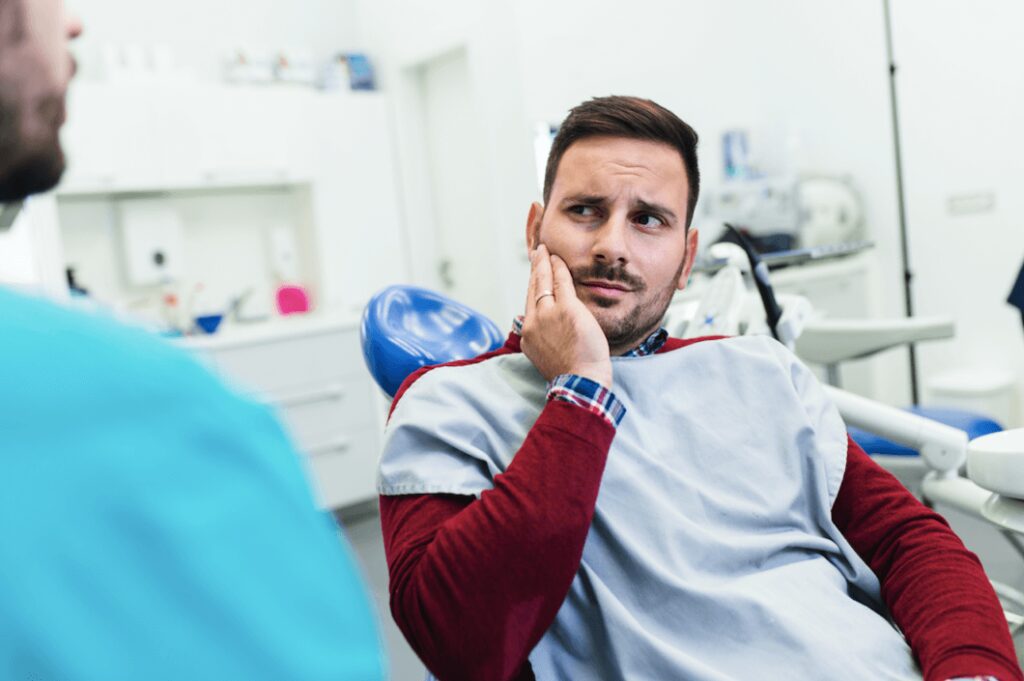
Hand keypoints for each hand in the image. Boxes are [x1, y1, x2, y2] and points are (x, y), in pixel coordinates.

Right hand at [520, 244, 611, 387]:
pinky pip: (562, 282)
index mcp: (528, 335)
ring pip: (544, 282)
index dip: (532, 287)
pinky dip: (559, 268)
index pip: (529, 304)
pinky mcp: (566, 309)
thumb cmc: (571, 374)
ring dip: (544, 263)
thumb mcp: (547, 357)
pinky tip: (558, 259)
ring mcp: (548, 314)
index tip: (534, 276)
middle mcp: (534, 322)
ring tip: (545, 251)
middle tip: (536, 254)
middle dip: (535, 269)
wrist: (579, 382)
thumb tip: (543, 332)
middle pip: (533, 289)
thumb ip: (544, 340)